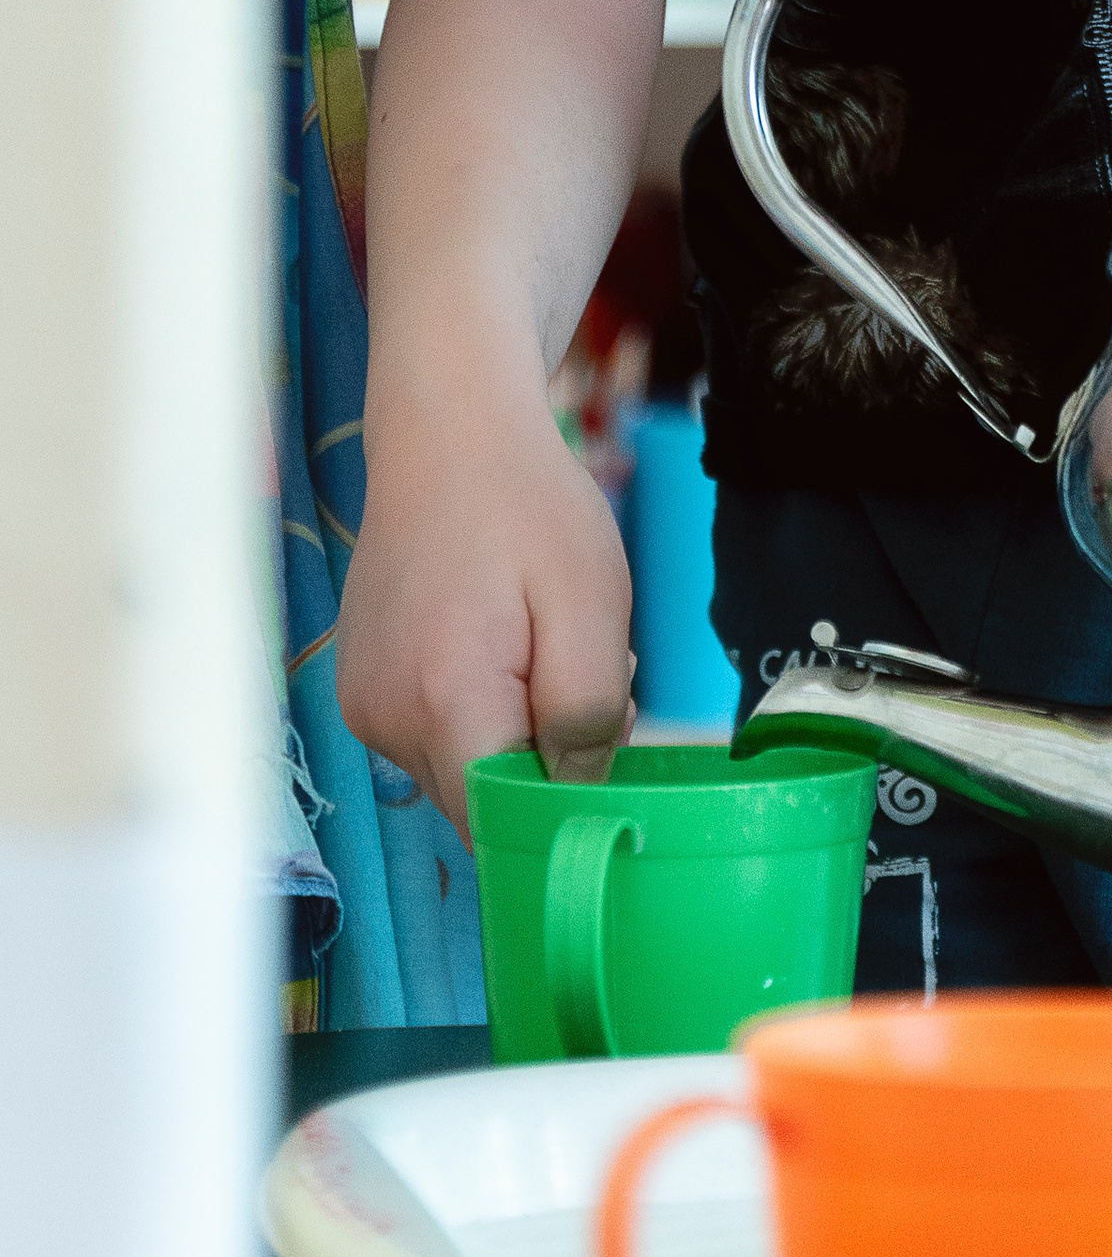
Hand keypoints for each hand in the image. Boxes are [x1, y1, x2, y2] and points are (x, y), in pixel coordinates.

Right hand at [336, 374, 635, 839]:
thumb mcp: (591, 600)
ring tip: (541, 642)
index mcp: (445, 700)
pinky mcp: (361, 689)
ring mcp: (364, 705)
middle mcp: (387, 719)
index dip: (559, 813)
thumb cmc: (526, 506)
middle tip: (588, 674)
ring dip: (512, 734)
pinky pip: (432, 736)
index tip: (605, 765)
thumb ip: (587, 711)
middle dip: (545, 763)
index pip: (499, 822)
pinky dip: (476, 711)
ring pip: (459, 769)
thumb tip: (579, 796)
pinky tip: (500, 642)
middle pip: (480, 800)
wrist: (446, 435)